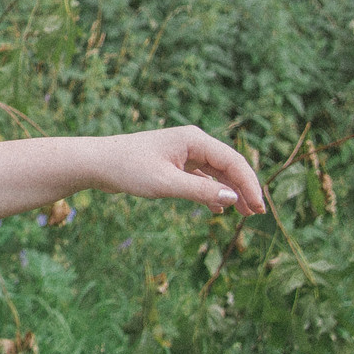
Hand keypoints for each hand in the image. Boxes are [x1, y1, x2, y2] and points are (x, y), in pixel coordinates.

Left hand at [90, 125, 265, 215]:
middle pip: (228, 165)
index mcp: (194, 139)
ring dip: (229, 192)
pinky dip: (211, 191)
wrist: (96, 162)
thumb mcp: (166, 184)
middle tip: (256, 214)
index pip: (233, 161)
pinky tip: (217, 209)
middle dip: (243, 189)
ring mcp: (182, 152)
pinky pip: (200, 177)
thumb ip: (200, 191)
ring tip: (243, 214)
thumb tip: (233, 198)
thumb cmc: (128, 169)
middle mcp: (192, 142)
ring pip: (215, 172)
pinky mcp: (172, 163)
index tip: (258, 208)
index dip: (249, 185)